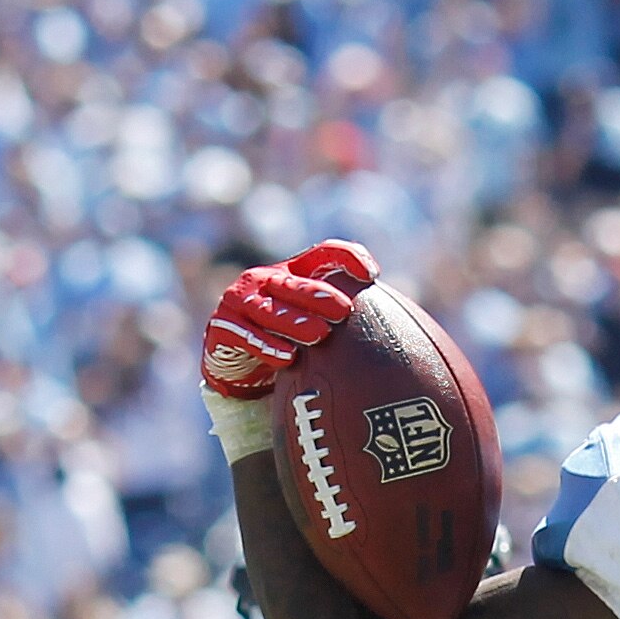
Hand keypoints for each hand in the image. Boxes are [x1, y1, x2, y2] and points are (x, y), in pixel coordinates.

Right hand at [199, 240, 374, 412]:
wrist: (235, 365)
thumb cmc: (282, 341)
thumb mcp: (310, 325)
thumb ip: (340, 318)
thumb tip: (396, 330)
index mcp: (290, 272)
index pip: (322, 253)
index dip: (346, 257)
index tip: (372, 274)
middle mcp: (263, 279)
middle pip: (294, 283)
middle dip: (319, 296)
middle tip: (344, 311)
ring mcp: (240, 300)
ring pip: (270, 310)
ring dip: (295, 323)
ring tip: (319, 336)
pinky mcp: (222, 325)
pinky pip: (246, 336)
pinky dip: (266, 347)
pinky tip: (287, 358)